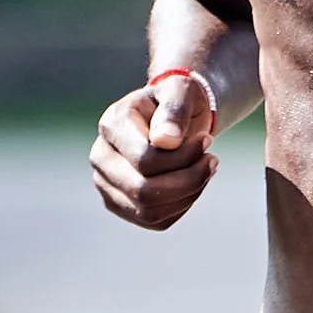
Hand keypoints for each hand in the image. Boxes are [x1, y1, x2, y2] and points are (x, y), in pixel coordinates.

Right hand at [90, 69, 217, 230]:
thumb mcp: (181, 91)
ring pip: (149, 211)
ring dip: (189, 194)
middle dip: (189, 179)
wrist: (171, 119)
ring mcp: (107, 184)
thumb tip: (165, 141)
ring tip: (206, 169)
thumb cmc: (177, 101)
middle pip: (143, 191)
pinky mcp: (122, 205)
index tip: (207, 140)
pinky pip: (156, 221)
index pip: (145, 160)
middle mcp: (101, 157)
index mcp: (111, 125)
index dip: (184, 156)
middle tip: (212, 159)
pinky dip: (183, 205)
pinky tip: (193, 183)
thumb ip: (174, 110)